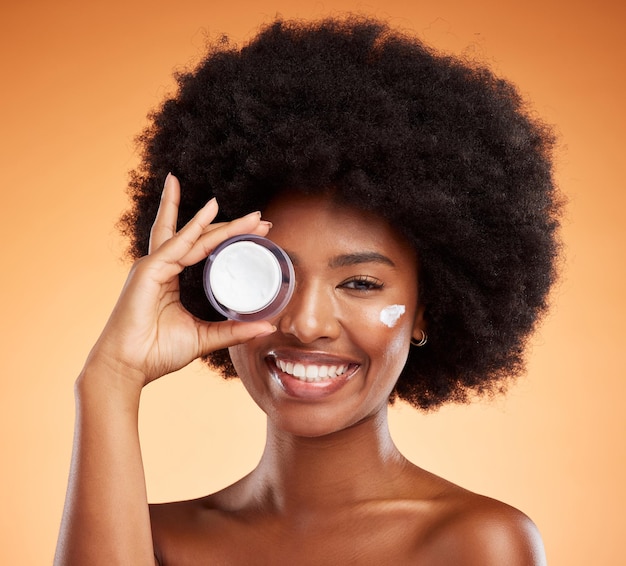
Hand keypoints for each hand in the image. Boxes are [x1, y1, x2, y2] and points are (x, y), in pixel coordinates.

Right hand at [86, 173, 274, 388]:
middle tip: (260, 218)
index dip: (228, 236)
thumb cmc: (157, 352)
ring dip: (221, 221)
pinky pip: (178, 244)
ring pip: (193, 235)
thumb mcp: (205, 337)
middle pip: (198, 235)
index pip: (202, 246)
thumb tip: (268, 327)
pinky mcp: (148, 270)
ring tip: (251, 213)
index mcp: (171, 277)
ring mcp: (154, 265)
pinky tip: (210, 210)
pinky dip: (194, 227)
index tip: (258, 231)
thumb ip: (234, 330)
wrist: (128, 366)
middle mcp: (162, 265)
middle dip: (230, 225)